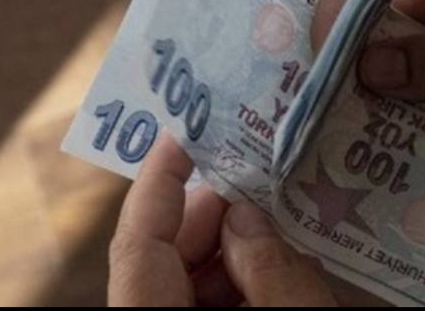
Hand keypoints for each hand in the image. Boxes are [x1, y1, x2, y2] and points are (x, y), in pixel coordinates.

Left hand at [108, 132, 337, 306]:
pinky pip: (203, 305)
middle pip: (164, 255)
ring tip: (287, 231)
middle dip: (215, 216)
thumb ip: (272, 272)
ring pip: (187, 281)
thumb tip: (246, 214)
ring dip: (236, 253)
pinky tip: (283, 278)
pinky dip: (241, 286)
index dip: (158, 178)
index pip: (137, 241)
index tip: (186, 131)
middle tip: (262, 186)